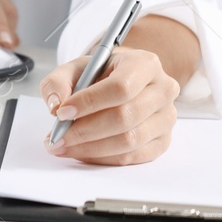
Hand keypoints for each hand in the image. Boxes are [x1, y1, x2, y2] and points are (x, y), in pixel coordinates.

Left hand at [39, 48, 179, 164]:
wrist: (124, 80)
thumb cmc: (101, 73)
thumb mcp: (76, 68)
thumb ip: (58, 81)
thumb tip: (55, 105)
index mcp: (144, 64)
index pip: (120, 88)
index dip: (89, 103)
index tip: (62, 112)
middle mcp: (162, 90)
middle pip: (125, 117)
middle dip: (85, 131)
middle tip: (57, 137)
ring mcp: (166, 118)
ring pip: (130, 141)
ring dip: (91, 148)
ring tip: (63, 146)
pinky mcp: (163, 141)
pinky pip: (134, 156)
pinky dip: (103, 158)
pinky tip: (81, 153)